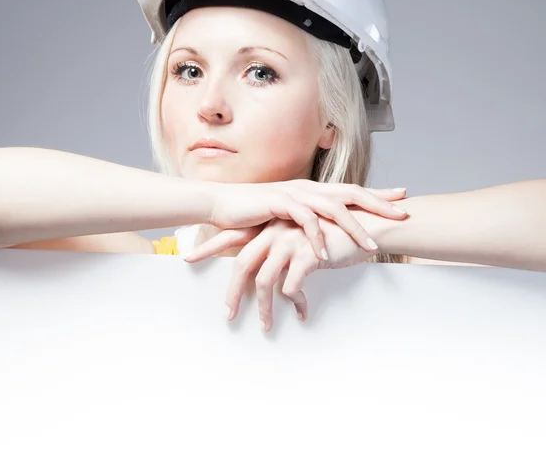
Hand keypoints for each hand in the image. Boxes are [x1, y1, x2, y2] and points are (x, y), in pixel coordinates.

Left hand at [185, 217, 375, 330]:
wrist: (364, 225)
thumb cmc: (331, 234)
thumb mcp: (301, 236)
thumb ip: (281, 248)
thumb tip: (267, 272)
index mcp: (269, 228)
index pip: (232, 238)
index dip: (209, 247)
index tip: (188, 258)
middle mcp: (275, 233)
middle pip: (242, 265)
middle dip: (233, 293)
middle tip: (228, 316)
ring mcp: (290, 242)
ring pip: (265, 281)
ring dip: (265, 308)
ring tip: (266, 327)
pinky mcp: (307, 255)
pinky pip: (292, 286)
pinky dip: (294, 302)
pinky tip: (302, 313)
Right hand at [208, 180, 406, 261]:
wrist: (222, 203)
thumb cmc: (253, 213)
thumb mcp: (286, 218)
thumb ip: (306, 223)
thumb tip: (325, 235)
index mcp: (312, 190)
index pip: (351, 190)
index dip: (377, 194)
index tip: (402, 198)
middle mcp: (308, 188)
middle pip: (352, 193)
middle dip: (379, 204)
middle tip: (402, 216)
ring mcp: (295, 194)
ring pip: (333, 208)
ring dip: (354, 228)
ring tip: (371, 247)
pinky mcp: (279, 203)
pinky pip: (305, 220)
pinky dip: (317, 237)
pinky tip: (325, 253)